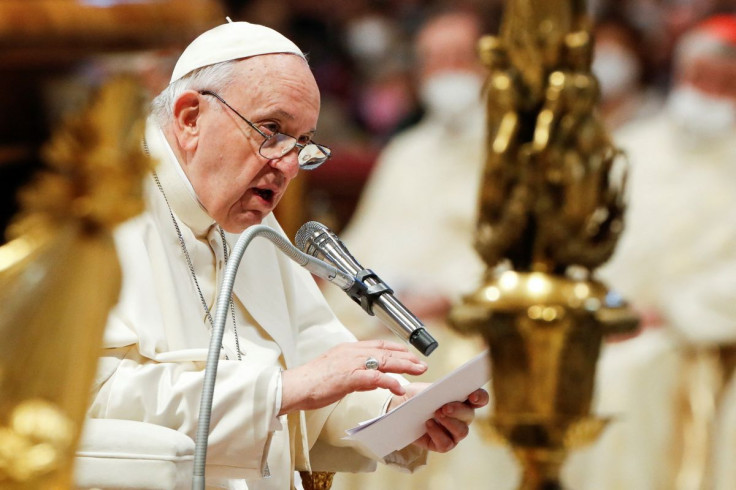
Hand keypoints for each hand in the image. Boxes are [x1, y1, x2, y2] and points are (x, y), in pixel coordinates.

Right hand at [279, 340, 427, 414]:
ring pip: (384, 361)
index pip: (378, 345)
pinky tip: (399, 387)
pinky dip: (389, 382)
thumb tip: (372, 379)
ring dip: (404, 366)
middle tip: (421, 364)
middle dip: (406, 357)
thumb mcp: (337, 373)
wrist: (295, 386)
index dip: (396, 349)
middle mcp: (351, 352)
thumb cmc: (312, 382)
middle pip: (385, 351)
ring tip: (418, 371)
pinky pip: (375, 377)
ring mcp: (351, 363)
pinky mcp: (349, 377)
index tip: (409, 353)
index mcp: (348, 349)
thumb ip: (355, 373)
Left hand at [389, 383, 488, 452]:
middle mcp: (462, 417)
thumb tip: (445, 391)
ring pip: (461, 431)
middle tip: (445, 407)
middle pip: (470, 415)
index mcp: (462, 400)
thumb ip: (436, 390)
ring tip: (436, 414)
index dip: (480, 397)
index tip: (472, 396)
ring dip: (449, 423)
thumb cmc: (415, 396)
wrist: (398, 409)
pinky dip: (437, 434)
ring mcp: (453, 432)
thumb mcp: (424, 388)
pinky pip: (446, 443)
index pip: (480, 399)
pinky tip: (427, 425)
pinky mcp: (442, 444)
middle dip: (458, 410)